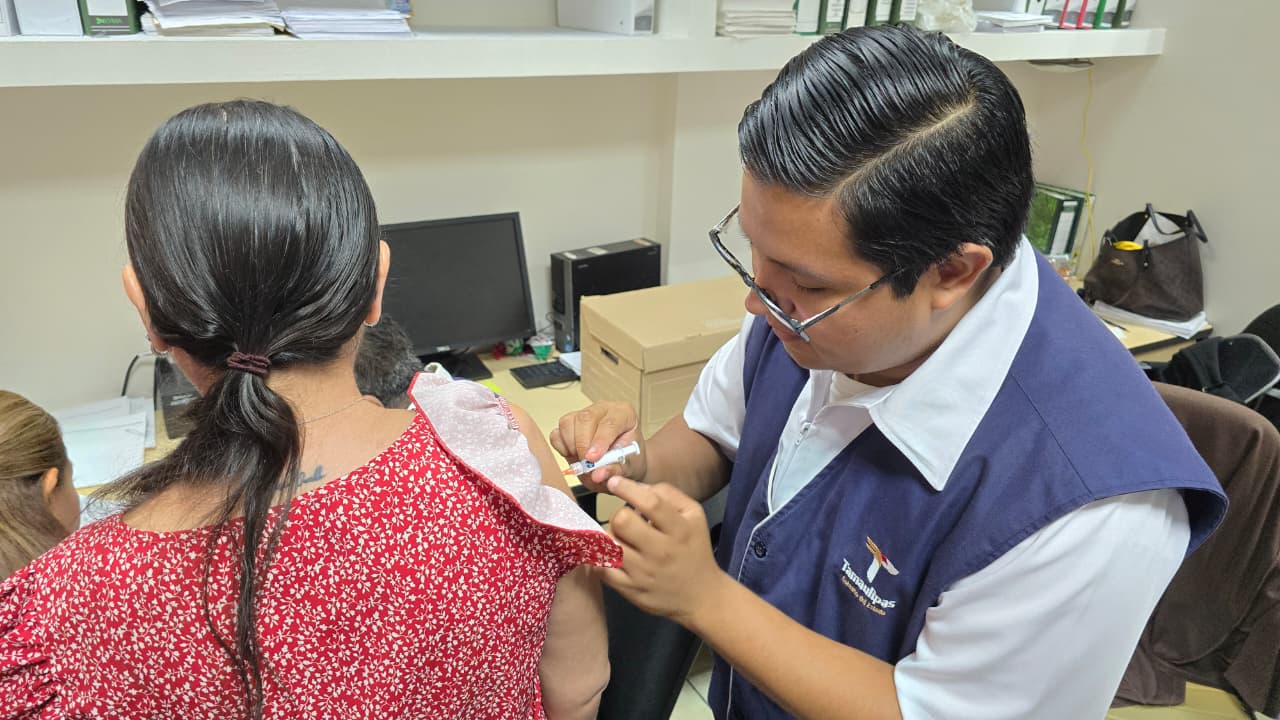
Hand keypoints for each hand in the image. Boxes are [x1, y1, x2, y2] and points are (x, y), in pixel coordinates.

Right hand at [550, 402, 647, 492]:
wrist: (621, 462)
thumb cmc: (628, 460)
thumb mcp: (628, 468)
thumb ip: (614, 470)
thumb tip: (598, 475)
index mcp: (624, 414)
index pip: (610, 422)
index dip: (600, 440)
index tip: (593, 458)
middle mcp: (603, 410)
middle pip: (586, 418)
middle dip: (582, 445)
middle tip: (587, 465)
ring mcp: (583, 414)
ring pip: (567, 423)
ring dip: (572, 447)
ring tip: (584, 461)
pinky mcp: (568, 425)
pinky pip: (557, 434)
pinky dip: (562, 448)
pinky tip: (575, 455)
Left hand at [598, 476, 725, 624]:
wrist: (701, 596)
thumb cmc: (694, 549)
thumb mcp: (694, 516)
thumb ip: (668, 495)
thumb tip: (637, 487)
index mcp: (679, 529)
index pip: (650, 503)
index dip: (627, 489)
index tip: (614, 483)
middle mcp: (661, 551)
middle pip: (622, 521)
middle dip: (619, 515)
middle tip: (624, 522)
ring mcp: (644, 573)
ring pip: (609, 544)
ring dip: (609, 537)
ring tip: (620, 539)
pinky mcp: (630, 590)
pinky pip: (602, 569)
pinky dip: (600, 559)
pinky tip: (610, 555)